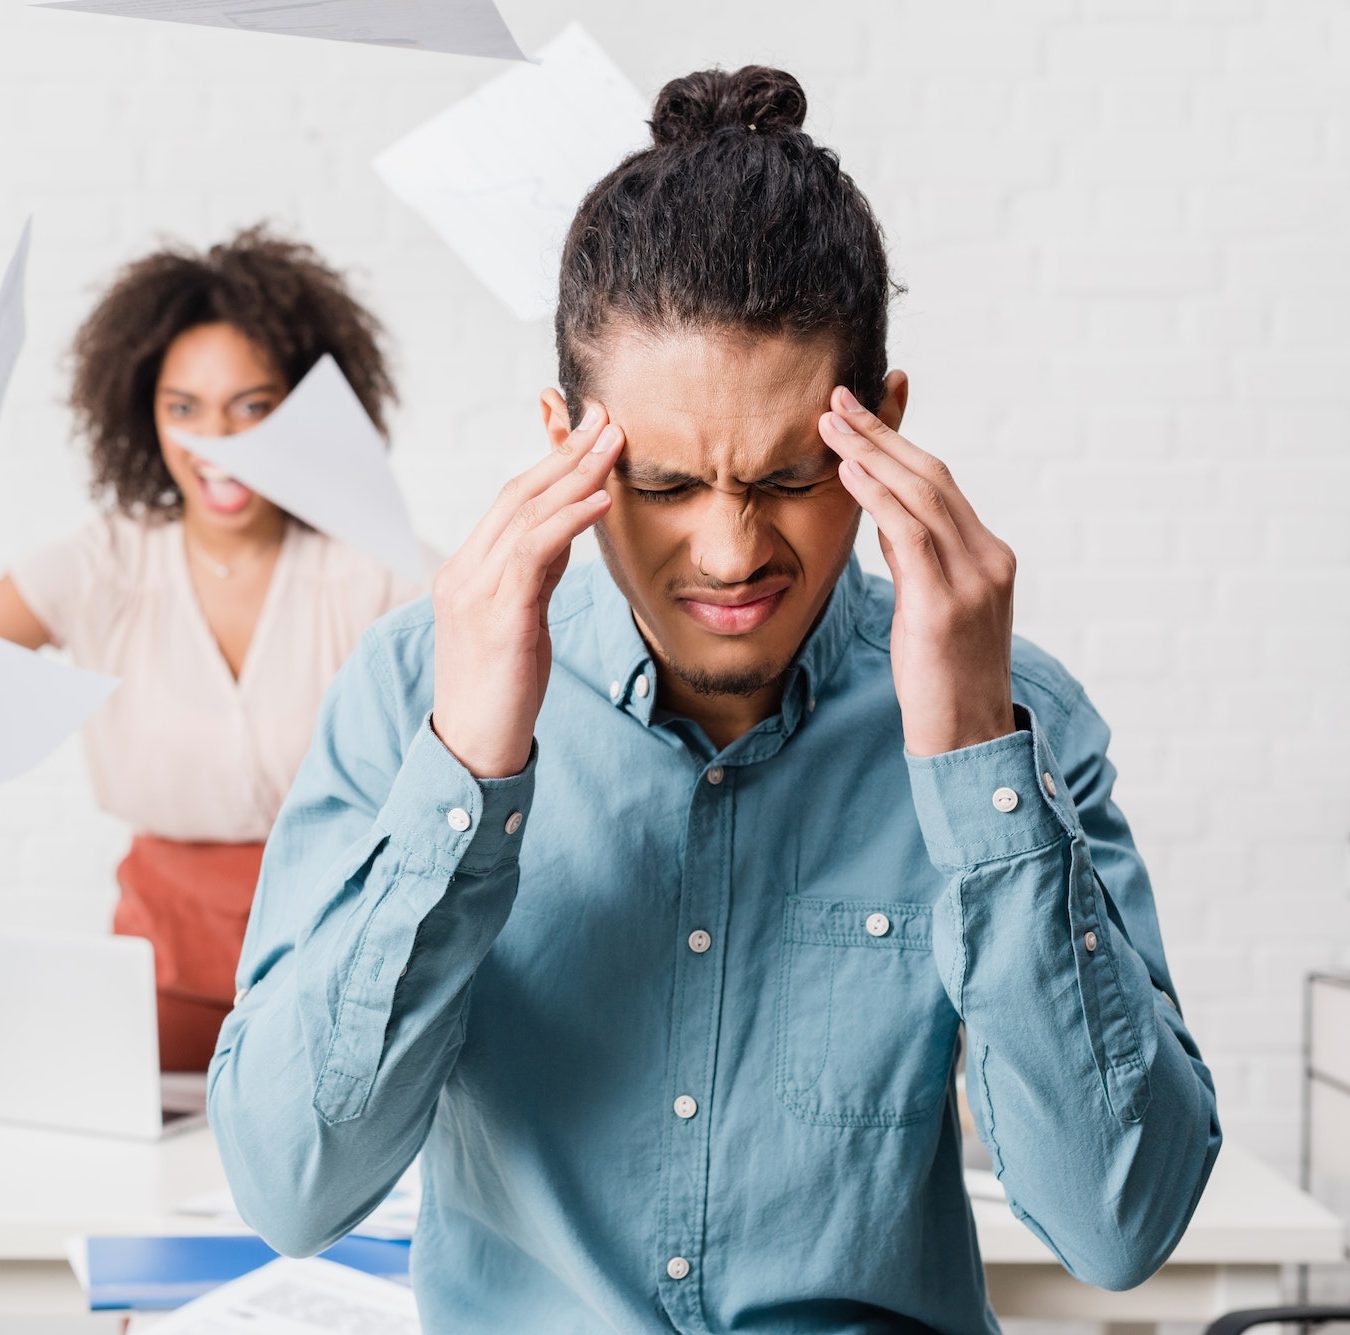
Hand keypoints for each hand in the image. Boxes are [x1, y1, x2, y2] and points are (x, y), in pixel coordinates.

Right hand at [431, 405, 622, 777]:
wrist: (473, 749)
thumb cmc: (501, 692)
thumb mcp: (521, 621)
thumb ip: (534, 575)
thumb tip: (565, 533)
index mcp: (465, 572)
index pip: (509, 501)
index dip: (551, 463)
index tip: (591, 432)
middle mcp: (462, 573)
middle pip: (516, 494)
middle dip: (565, 453)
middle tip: (606, 418)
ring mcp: (474, 592)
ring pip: (523, 514)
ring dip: (574, 474)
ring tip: (612, 443)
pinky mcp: (496, 616)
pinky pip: (533, 553)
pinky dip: (568, 521)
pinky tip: (600, 500)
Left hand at [819, 386, 1016, 757]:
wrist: (969, 738)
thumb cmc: (943, 678)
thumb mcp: (930, 607)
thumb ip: (915, 558)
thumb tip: (883, 513)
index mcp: (989, 556)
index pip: (941, 483)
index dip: (898, 444)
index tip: (859, 413)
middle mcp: (988, 558)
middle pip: (932, 475)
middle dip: (882, 433)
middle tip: (838, 399)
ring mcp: (973, 580)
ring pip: (922, 494)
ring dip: (871, 452)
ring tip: (830, 423)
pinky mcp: (945, 604)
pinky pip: (909, 533)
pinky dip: (877, 495)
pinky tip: (847, 470)